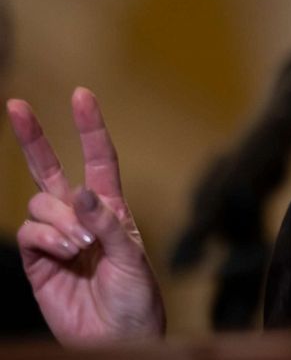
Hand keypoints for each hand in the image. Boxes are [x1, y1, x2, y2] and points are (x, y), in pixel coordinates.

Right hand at [7, 88, 165, 344]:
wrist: (118, 335)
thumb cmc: (136, 295)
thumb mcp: (132, 257)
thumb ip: (108, 223)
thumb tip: (82, 192)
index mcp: (110, 207)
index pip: (98, 159)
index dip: (89, 127)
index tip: (81, 94)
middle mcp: (80, 216)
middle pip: (48, 169)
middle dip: (32, 137)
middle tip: (15, 105)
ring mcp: (55, 237)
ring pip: (39, 204)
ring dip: (59, 220)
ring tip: (81, 247)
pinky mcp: (36, 261)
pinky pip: (28, 234)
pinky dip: (46, 238)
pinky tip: (66, 254)